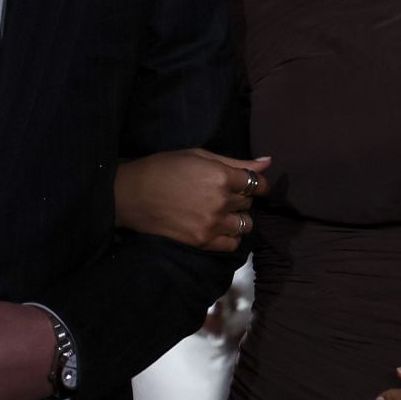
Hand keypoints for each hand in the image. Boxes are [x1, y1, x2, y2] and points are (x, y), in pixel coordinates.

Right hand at [115, 149, 270, 251]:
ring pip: (244, 225)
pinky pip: (232, 244)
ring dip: (237, 218)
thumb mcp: (199, 156)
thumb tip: (268, 162)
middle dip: (241, 198)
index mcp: (220, 176)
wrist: (132, 194)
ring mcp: (212, 224)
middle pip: (248, 203)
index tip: (249, 184)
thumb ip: (236, 161)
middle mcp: (221, 201)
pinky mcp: (202, 242)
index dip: (255, 183)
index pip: (256, 183)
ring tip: (222, 212)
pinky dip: (230, 236)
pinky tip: (219, 227)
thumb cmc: (164, 168)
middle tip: (224, 194)